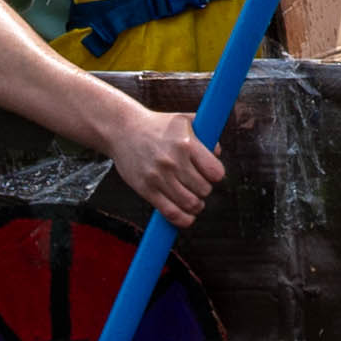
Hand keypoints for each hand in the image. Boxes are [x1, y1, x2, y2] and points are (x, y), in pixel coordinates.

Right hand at [111, 106, 226, 227]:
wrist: (122, 129)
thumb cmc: (156, 126)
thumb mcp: (184, 121)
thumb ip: (205, 135)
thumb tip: (217, 153)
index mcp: (186, 144)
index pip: (215, 172)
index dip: (216, 176)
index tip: (211, 175)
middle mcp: (174, 161)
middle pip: (204, 189)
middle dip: (204, 190)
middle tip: (198, 186)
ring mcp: (159, 177)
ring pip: (190, 204)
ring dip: (196, 206)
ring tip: (194, 201)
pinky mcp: (146, 189)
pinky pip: (170, 212)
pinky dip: (183, 219)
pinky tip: (187, 216)